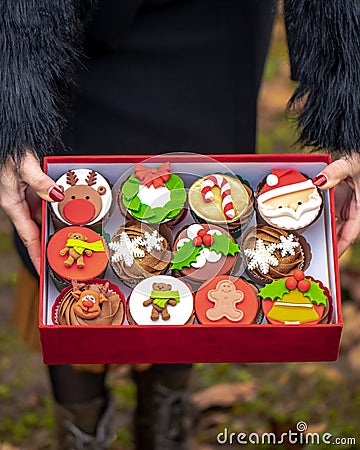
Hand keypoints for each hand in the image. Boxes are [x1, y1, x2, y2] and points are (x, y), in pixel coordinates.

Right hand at [0, 151, 63, 273]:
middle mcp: (19, 204)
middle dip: (48, 246)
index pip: (27, 235)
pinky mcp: (33, 191)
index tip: (43, 268)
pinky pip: (46, 207)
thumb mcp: (24, 166)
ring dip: (54, 231)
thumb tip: (55, 194)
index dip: (36, 253)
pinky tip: (68, 218)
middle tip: (63, 260)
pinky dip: (56, 214)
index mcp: (12, 203)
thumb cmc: (8, 150)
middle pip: (36, 231)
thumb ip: (40, 182)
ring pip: (42, 220)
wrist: (7, 136)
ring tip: (69, 243)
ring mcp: (27, 198)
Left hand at [312, 154, 359, 256]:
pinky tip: (305, 220)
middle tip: (310, 252)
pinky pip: (328, 212)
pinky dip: (318, 216)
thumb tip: (319, 181)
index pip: (350, 235)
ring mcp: (345, 204)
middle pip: (339, 233)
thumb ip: (335, 173)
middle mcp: (353, 209)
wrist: (358, 148)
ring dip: (321, 230)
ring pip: (333, 224)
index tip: (330, 258)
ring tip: (304, 240)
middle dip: (327, 242)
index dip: (340, 248)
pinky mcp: (338, 198)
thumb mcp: (350, 165)